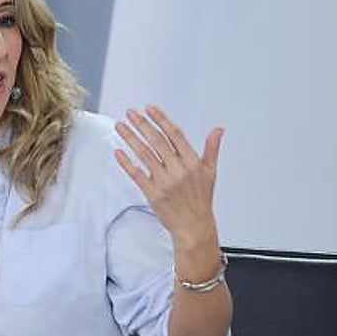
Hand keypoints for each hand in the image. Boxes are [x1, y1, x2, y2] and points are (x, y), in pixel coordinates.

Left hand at [114, 105, 222, 249]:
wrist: (194, 227)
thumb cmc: (201, 200)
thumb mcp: (210, 172)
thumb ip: (212, 148)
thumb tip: (218, 130)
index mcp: (192, 162)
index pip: (175, 135)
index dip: (161, 119)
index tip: (149, 108)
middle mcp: (178, 170)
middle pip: (157, 141)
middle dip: (142, 124)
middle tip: (131, 113)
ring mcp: (165, 182)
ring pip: (144, 155)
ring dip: (130, 138)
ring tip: (120, 126)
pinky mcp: (153, 193)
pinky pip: (137, 174)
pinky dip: (126, 162)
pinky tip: (118, 152)